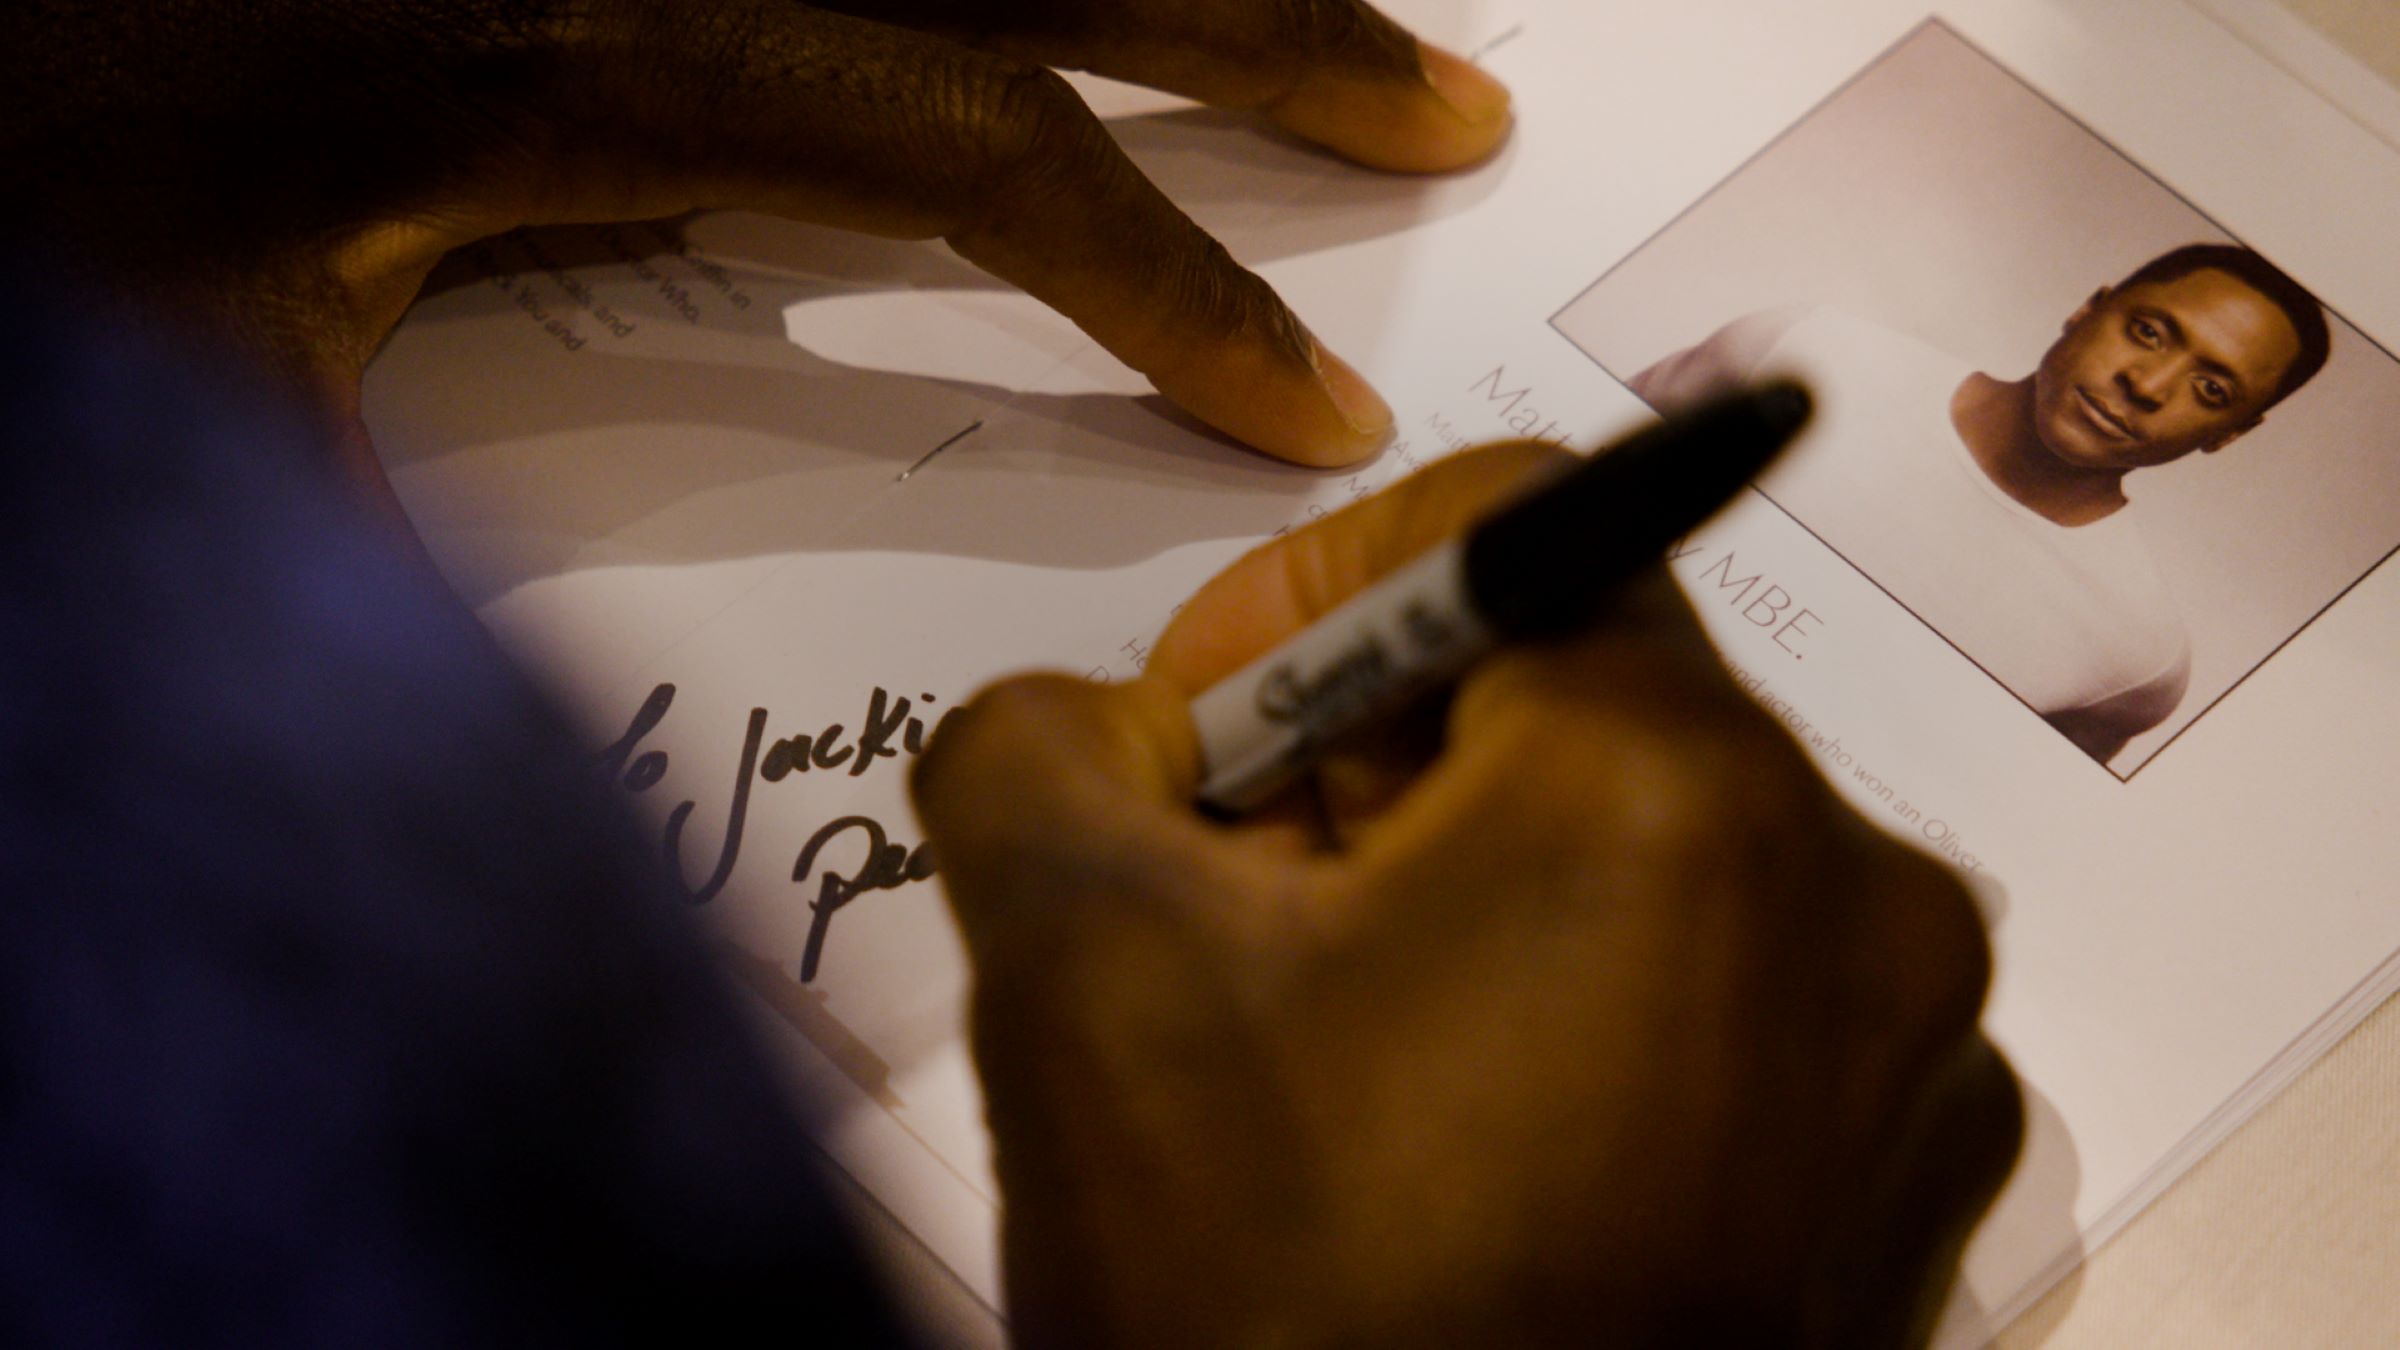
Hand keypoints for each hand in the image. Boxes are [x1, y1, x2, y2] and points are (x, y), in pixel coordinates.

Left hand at [5, 0, 1508, 511]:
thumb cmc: (25, 168)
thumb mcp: (196, 415)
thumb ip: (396, 588)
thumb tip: (546, 807)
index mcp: (569, 39)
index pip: (965, 143)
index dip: (1164, 276)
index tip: (1305, 400)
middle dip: (1268, 26)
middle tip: (1439, 100)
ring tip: (1335, 20)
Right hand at [912, 444, 2021, 1345]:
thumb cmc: (1292, 1311)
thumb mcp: (1081, 984)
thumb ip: (1038, 749)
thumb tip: (1093, 725)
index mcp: (1680, 793)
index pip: (1493, 525)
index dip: (1301, 604)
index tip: (1202, 749)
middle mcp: (1858, 895)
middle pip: (1567, 704)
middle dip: (1364, 778)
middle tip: (1233, 919)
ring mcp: (1905, 1059)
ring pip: (1642, 860)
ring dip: (1464, 904)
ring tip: (1332, 1059)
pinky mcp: (1899, 1188)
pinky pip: (1726, 1007)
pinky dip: (1582, 1020)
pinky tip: (1463, 1154)